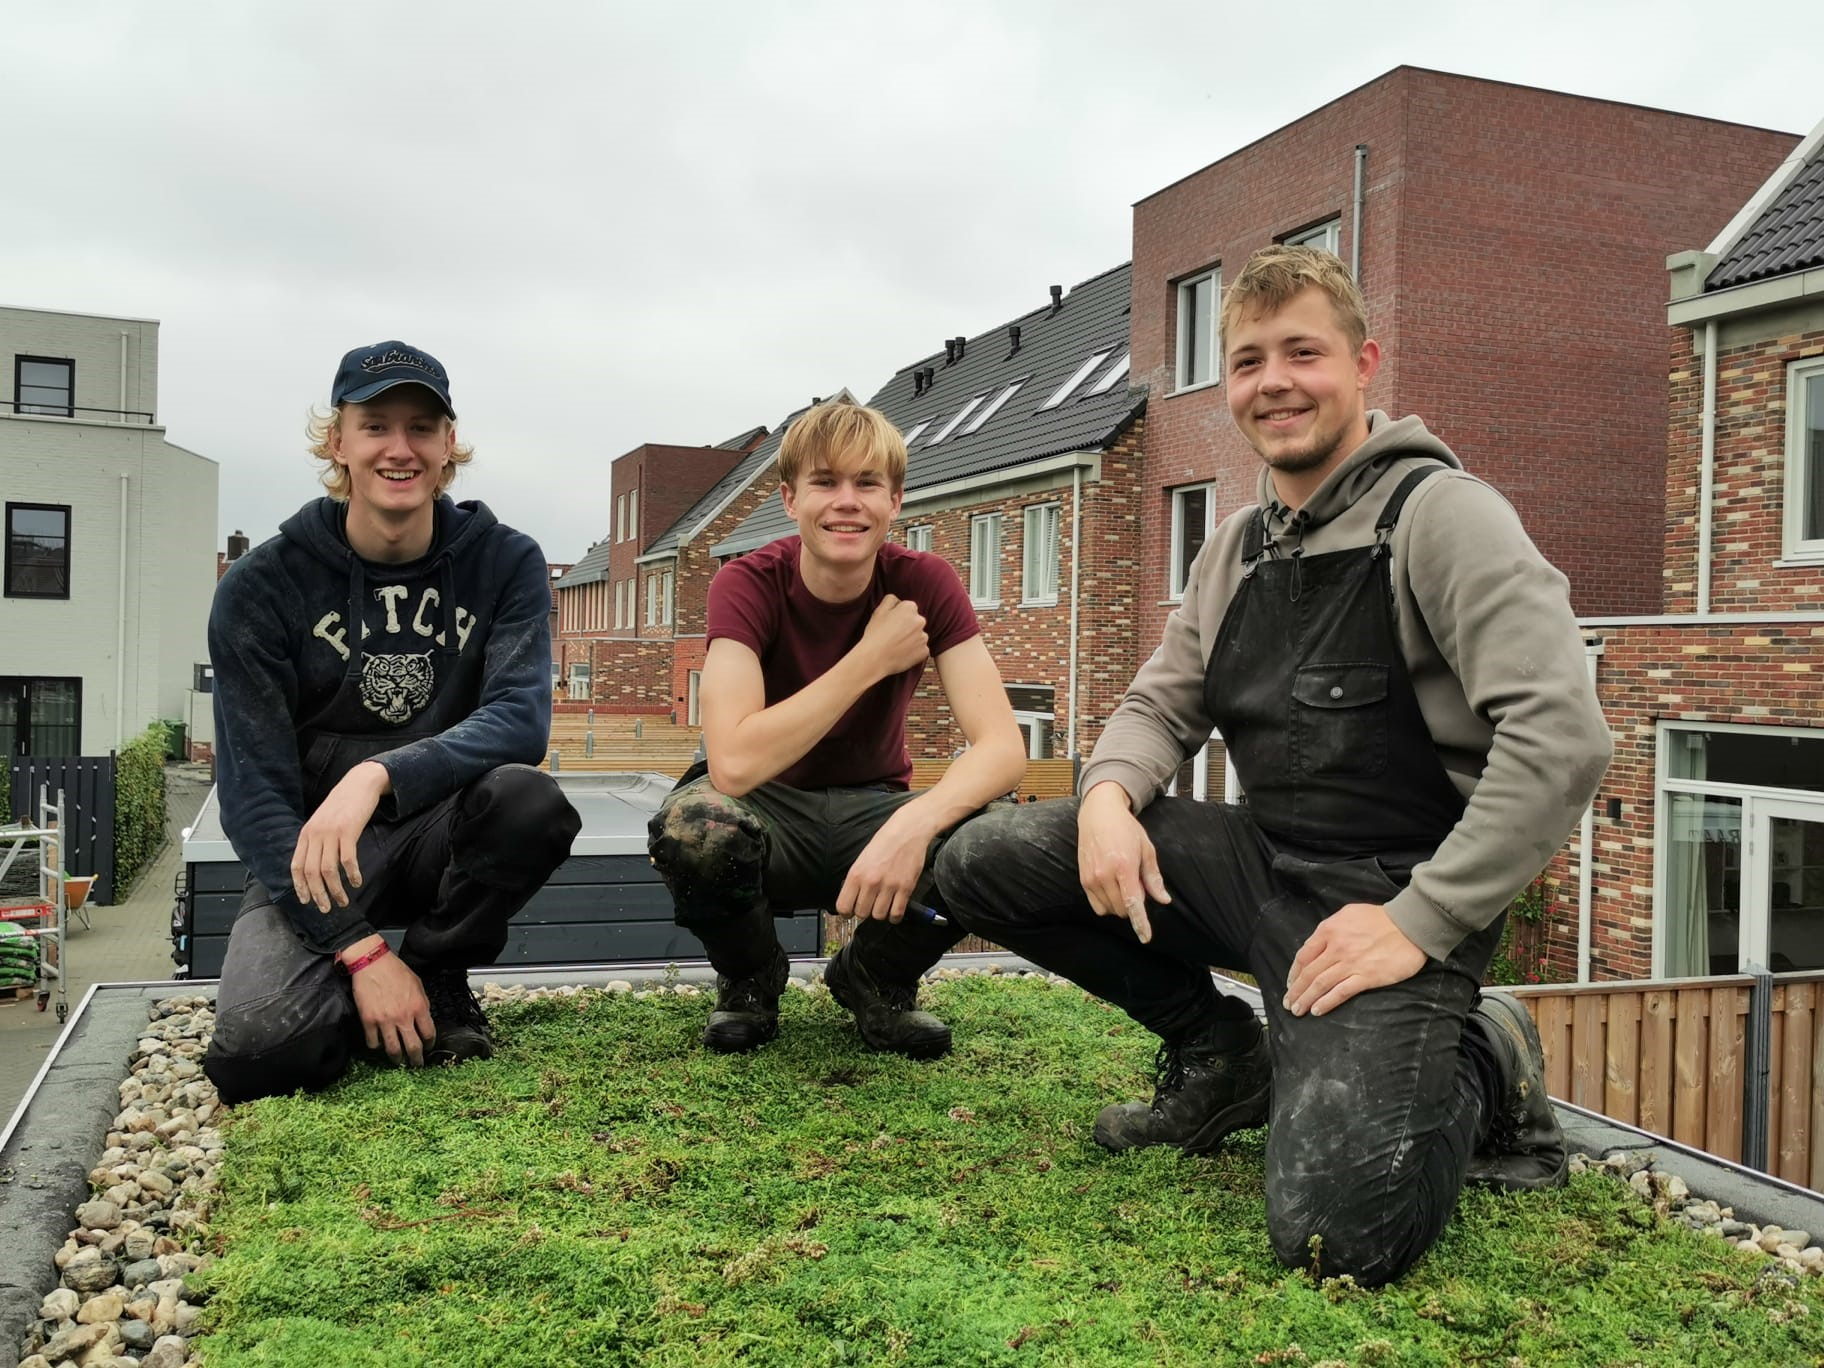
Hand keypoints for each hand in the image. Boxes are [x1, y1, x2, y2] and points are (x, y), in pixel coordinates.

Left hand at [291, 762, 389, 912]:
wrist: (358, 784)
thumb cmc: (342, 805)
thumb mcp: (322, 822)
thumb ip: (316, 840)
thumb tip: (314, 866)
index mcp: (306, 834)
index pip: (296, 866)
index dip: (300, 886)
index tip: (306, 901)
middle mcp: (315, 834)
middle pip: (311, 872)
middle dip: (318, 894)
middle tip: (326, 908)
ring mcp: (331, 833)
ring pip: (328, 870)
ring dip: (335, 890)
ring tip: (343, 901)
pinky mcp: (348, 831)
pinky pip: (348, 859)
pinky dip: (352, 874)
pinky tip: (357, 882)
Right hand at [343, 939, 435, 1065]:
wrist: (372, 963)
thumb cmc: (396, 971)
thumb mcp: (417, 985)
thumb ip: (422, 1004)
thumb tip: (423, 1019)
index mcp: (419, 1007)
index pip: (429, 1034)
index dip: (429, 1044)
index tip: (428, 1047)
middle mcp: (403, 1017)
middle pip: (413, 1047)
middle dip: (416, 1060)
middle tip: (417, 1065)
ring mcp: (385, 1021)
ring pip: (393, 1050)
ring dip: (397, 1059)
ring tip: (398, 1062)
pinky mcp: (368, 1022)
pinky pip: (373, 1043)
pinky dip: (377, 1047)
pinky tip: (379, 1045)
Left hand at [835, 808, 934, 922]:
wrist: (907, 831)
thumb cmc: (885, 842)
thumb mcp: (862, 858)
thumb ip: (856, 880)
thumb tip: (852, 898)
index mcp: (856, 874)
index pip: (844, 906)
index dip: (846, 912)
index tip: (850, 912)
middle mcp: (871, 882)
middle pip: (861, 913)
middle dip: (864, 912)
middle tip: (869, 905)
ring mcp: (889, 886)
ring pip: (878, 916)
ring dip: (880, 913)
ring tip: (882, 905)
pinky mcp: (905, 889)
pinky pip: (896, 913)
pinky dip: (894, 916)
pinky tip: (894, 909)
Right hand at [859, 594, 928, 678]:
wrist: (875, 658)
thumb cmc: (875, 633)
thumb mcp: (878, 611)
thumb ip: (890, 599)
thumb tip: (898, 600)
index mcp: (910, 607)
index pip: (908, 608)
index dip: (898, 616)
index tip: (891, 624)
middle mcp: (920, 620)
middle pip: (915, 622)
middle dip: (907, 627)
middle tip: (893, 635)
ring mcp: (924, 637)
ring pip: (919, 636)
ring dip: (911, 639)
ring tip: (896, 646)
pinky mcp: (924, 651)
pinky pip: (921, 649)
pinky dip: (914, 652)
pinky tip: (902, 654)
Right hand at [1076, 783, 1166, 943]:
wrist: (1098, 814)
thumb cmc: (1125, 829)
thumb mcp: (1146, 849)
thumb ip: (1153, 878)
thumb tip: (1163, 900)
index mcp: (1124, 866)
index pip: (1133, 903)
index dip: (1140, 923)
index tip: (1145, 937)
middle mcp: (1105, 875)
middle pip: (1122, 909)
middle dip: (1133, 903)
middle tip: (1136, 882)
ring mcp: (1091, 878)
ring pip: (1109, 909)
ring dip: (1120, 903)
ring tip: (1122, 880)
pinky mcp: (1083, 880)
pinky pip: (1097, 905)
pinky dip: (1107, 902)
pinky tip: (1112, 886)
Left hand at [1284, 902, 1426, 1017]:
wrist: (1409, 925)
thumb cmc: (1380, 918)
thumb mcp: (1348, 914)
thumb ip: (1329, 929)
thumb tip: (1315, 945)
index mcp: (1329, 931)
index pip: (1303, 955)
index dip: (1294, 973)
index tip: (1290, 984)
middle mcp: (1336, 948)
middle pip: (1309, 973)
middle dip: (1296, 990)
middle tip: (1289, 1003)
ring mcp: (1351, 963)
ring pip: (1320, 984)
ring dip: (1306, 999)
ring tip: (1298, 1010)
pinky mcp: (1367, 977)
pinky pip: (1341, 992)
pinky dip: (1326, 1002)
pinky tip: (1317, 1010)